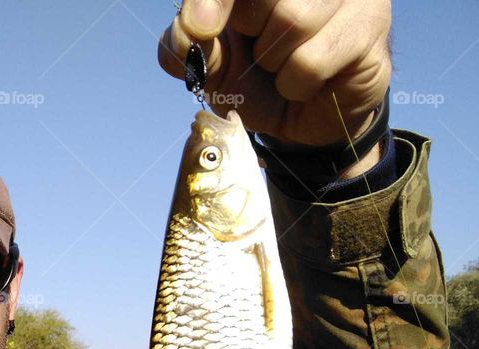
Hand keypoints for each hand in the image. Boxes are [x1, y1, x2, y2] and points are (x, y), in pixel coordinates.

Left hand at [159, 0, 391, 149]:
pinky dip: (296, 84)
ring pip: (292, 20)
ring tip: (285, 65)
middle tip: (260, 45)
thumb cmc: (254, 79)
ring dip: (275, 61)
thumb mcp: (210, 64)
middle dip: (250, 28)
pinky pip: (312, 60)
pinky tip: (308, 82)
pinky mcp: (370, 24)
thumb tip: (194, 24)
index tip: (202, 27)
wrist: (302, 121)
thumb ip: (185, 42)